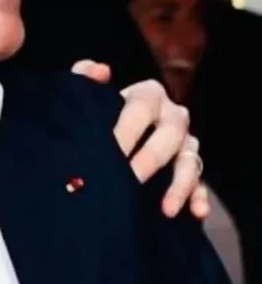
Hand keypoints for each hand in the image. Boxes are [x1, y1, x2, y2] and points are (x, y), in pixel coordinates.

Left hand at [71, 60, 208, 219]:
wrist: (100, 141)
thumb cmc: (93, 115)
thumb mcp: (83, 96)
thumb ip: (83, 79)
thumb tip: (100, 70)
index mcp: (147, 95)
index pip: (141, 107)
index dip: (127, 128)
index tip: (110, 149)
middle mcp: (172, 116)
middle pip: (171, 135)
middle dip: (151, 159)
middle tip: (130, 179)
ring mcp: (184, 144)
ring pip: (190, 161)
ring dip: (180, 185)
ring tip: (166, 208)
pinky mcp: (190, 170)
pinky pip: (201, 184)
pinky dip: (199, 197)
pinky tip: (196, 212)